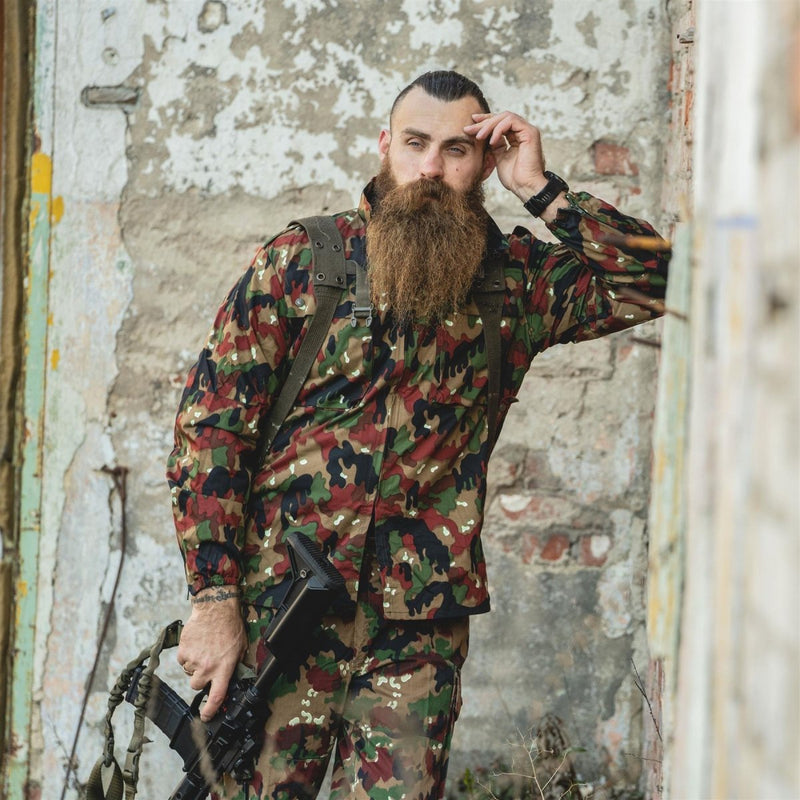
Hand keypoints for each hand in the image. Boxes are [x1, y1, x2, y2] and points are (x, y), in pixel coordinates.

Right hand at [177, 589, 246, 721]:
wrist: (215, 608)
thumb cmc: (230, 626)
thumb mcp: (240, 649)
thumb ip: (234, 666)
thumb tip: (232, 679)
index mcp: (224, 669)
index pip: (216, 697)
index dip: (210, 712)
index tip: (205, 717)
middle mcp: (207, 667)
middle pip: (197, 686)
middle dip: (200, 679)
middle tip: (208, 664)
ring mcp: (194, 660)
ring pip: (189, 672)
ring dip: (194, 665)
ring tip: (204, 649)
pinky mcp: (183, 651)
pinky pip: (182, 660)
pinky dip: (187, 655)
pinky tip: (197, 643)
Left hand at [464, 111, 548, 200]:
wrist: (525, 187)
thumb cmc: (514, 178)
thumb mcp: (499, 158)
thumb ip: (495, 146)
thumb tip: (483, 136)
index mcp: (517, 137)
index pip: (500, 122)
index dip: (485, 121)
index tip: (471, 123)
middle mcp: (523, 131)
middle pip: (501, 117)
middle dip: (484, 122)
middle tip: (469, 129)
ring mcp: (527, 131)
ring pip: (505, 117)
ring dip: (489, 125)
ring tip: (478, 137)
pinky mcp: (530, 132)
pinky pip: (511, 121)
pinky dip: (499, 129)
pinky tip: (491, 141)